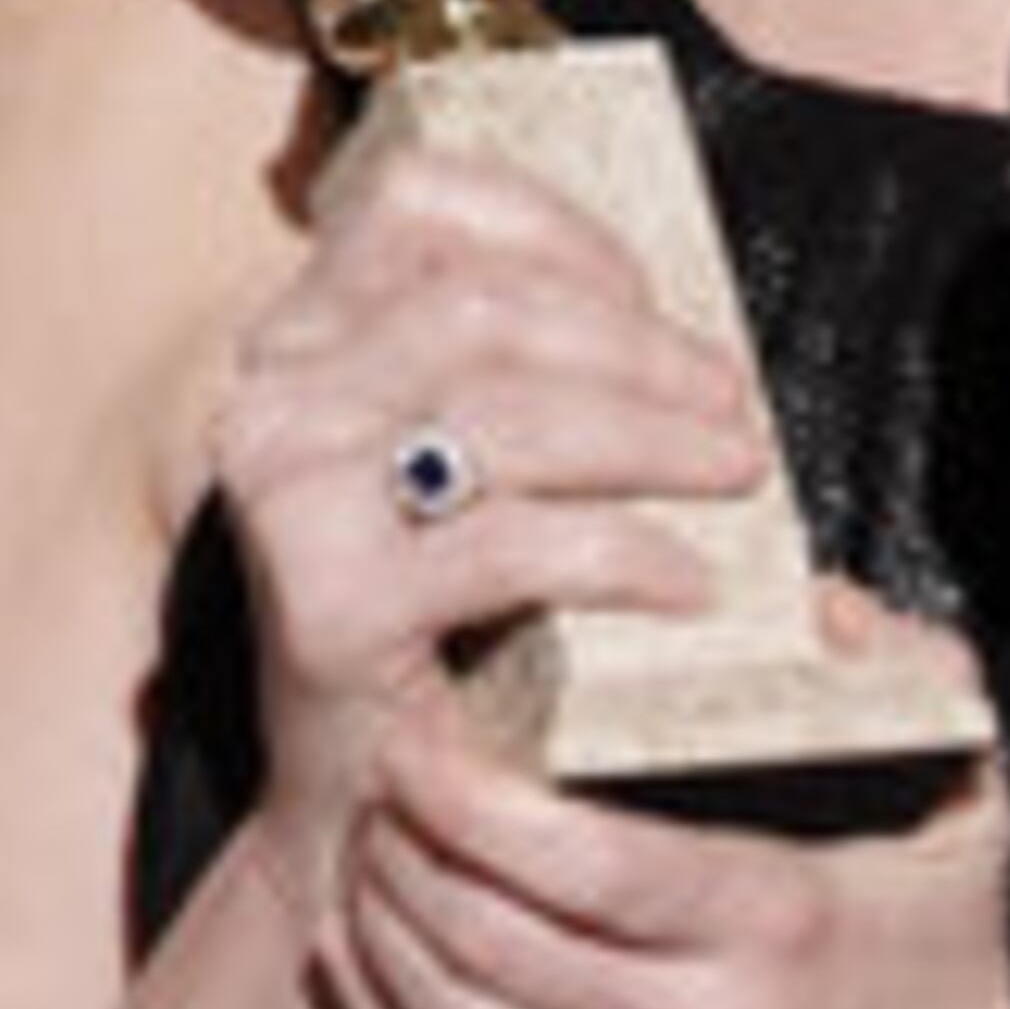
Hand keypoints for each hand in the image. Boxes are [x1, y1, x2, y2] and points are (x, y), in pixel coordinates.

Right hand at [205, 133, 767, 943]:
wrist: (363, 804)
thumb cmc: (442, 622)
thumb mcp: (460, 466)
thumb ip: (517, 371)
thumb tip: (675, 328)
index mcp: (300, 336)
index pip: (423, 204)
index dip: (560, 234)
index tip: (656, 301)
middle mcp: (274, 398)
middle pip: (487, 308)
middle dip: (640, 349)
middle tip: (734, 410)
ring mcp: (290, 495)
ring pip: (508, 409)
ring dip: (653, 435)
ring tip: (735, 474)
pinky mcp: (329, 601)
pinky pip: (512, 542)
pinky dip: (624, 551)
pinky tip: (685, 582)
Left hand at [325, 592, 1009, 1008]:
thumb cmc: (951, 992)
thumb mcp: (971, 824)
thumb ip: (915, 686)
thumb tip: (826, 608)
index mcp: (778, 924)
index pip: (579, 858)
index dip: (469, 795)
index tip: (424, 732)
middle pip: (488, 932)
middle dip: (401, 842)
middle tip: (376, 769)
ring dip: (379, 927)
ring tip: (364, 851)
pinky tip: (364, 956)